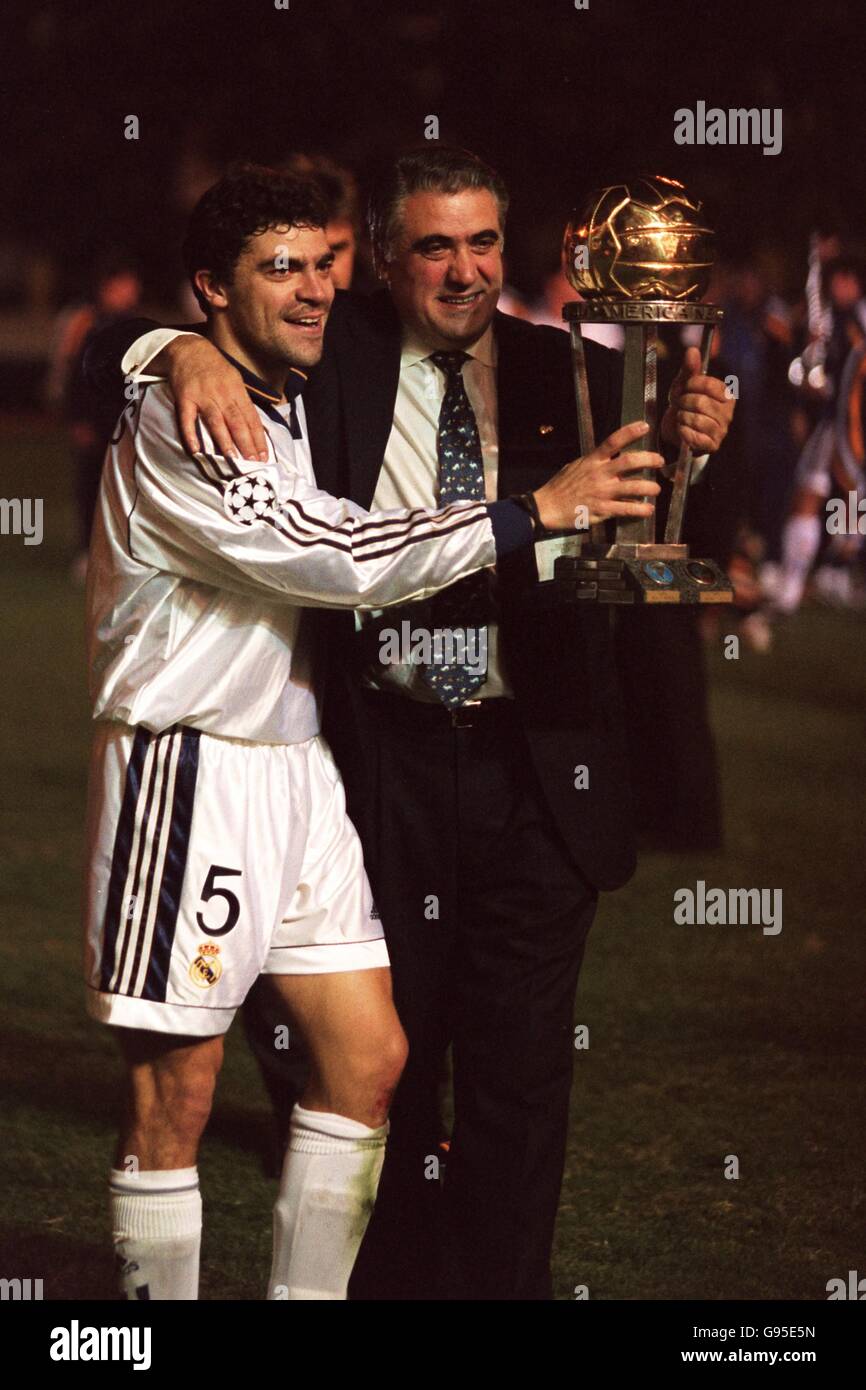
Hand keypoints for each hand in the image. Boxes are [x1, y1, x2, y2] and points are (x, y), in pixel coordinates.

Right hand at [160, 336, 269, 461]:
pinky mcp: (185, 398)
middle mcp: (222, 394)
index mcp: (237, 390)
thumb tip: (258, 427)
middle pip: (236, 422)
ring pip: (215, 421)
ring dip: (224, 441)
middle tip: (253, 462)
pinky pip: (187, 419)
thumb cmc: (215, 367)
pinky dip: (190, 434)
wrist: (189, 348)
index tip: (264, 455)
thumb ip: (243, 403)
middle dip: (246, 443)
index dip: (258, 437)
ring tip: (232, 459)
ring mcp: (203, 396)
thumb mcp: (235, 380)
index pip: (251, 418)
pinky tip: (196, 449)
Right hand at [532, 420, 663, 530]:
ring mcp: (602, 492)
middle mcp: (599, 474)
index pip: (613, 441)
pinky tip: (648, 510)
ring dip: (649, 487)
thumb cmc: (561, 487)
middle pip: (629, 462)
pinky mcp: (602, 510)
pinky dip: (640, 510)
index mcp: (592, 461)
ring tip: (656, 489)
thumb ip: (593, 462)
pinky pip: (625, 509)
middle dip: (649, 459)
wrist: (547, 507)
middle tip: (659, 461)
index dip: (630, 432)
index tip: (645, 427)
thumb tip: (608, 457)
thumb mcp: (575, 466)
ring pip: (633, 487)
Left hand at [660, 345, 734, 454]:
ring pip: (697, 419)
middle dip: (683, 402)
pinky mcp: (712, 445)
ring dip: (682, 417)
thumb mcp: (684, 384)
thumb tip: (692, 350)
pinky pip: (694, 436)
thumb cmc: (684, 404)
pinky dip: (683, 432)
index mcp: (726, 395)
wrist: (677, 430)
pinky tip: (683, 430)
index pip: (709, 385)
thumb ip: (689, 368)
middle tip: (681, 405)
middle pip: (700, 402)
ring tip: (682, 417)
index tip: (685, 388)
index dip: (691, 385)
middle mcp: (728, 413)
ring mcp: (722, 430)